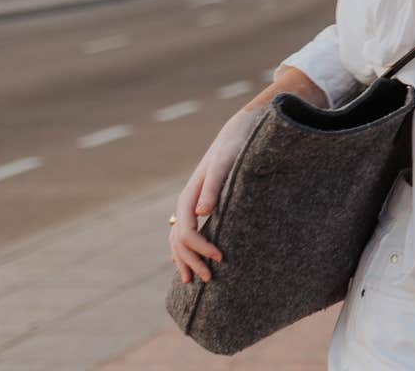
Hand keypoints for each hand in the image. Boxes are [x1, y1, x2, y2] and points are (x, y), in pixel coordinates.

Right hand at [168, 107, 262, 283]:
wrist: (236, 135)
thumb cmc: (233, 150)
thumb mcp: (225, 166)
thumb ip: (213, 188)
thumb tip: (201, 214)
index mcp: (189, 198)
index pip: (187, 233)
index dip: (202, 249)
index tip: (221, 258)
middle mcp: (186, 204)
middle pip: (180, 241)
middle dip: (192, 262)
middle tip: (210, 279)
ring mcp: (190, 206)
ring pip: (178, 239)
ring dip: (184, 260)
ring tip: (192, 279)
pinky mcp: (198, 206)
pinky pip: (184, 233)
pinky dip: (184, 250)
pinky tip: (188, 260)